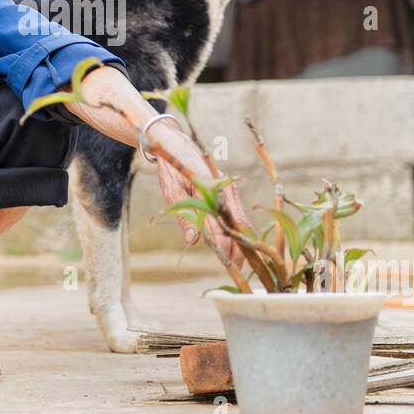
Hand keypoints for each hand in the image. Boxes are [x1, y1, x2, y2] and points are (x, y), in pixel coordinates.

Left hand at [152, 129, 245, 267]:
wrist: (176, 144)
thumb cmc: (172, 168)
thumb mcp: (172, 192)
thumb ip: (184, 217)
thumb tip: (194, 241)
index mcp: (213, 188)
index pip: (224, 224)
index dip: (226, 246)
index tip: (226, 263)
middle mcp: (227, 188)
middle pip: (240, 224)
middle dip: (239, 248)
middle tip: (236, 269)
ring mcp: (231, 189)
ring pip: (242, 220)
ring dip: (240, 241)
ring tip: (237, 262)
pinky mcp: (230, 192)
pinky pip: (238, 214)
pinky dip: (237, 231)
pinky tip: (234, 245)